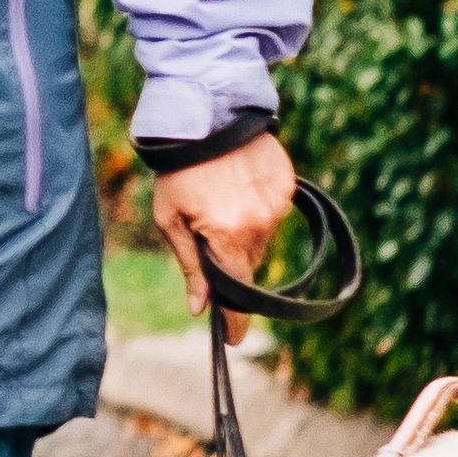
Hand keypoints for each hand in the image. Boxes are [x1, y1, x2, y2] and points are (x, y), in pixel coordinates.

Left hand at [154, 131, 298, 310]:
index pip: (238, 292)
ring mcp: (278, 204)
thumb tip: (199, 308)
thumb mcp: (170, 221)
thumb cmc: (178, 171)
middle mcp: (260, 224)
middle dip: (230, 262)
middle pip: (248, 264)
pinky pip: (273, 212)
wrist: (204, 116)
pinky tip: (236, 187)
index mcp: (228, 236)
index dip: (236, 320)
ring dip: (243, 233)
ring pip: (261, 238)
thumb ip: (190, 266)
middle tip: (207, 236)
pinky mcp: (287, 186)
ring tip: (219, 202)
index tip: (233, 340)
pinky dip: (256, 209)